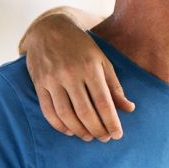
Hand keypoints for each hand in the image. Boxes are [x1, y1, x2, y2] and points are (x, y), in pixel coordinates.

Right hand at [23, 11, 134, 140]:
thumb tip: (129, 109)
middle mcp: (71, 74)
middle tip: (104, 138)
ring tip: (89, 137)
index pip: (103, 102)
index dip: (111, 121)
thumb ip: (114, 86)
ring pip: (66, 114)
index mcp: (90, 67)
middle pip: (85, 111)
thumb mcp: (102, 61)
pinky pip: (48, 110)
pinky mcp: (39, 83)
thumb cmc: (81, 46)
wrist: (49, 29)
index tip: (117, 135)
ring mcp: (52, 79)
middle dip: (97, 129)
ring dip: (79, 130)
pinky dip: (59, 124)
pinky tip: (69, 130)